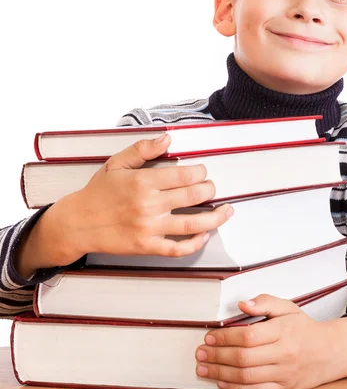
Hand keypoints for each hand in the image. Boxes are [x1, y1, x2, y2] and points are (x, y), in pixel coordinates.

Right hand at [15, 134, 232, 275]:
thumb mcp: (116, 164)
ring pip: (192, 224)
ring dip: (215, 218)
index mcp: (143, 182)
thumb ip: (142, 150)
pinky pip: (177, 249)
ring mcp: (149, 228)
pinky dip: (195, 243)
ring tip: (227, 211)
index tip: (202, 171)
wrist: (77, 223)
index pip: (184, 175)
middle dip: (209, 190)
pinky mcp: (147, 247)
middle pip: (193, 197)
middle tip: (211, 188)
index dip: (200, 172)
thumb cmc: (98, 192)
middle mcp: (149, 205)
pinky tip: (204, 235)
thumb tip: (167, 139)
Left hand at [195, 294, 346, 388]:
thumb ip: (264, 302)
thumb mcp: (287, 307)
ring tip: (203, 368)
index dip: (225, 337)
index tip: (209, 335)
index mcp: (284, 331)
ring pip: (247, 377)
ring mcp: (284, 374)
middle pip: (244, 358)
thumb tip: (242, 304)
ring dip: (220, 373)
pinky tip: (221, 382)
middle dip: (217, 355)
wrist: (330, 352)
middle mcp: (284, 354)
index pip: (248, 336)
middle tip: (200, 353)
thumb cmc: (304, 328)